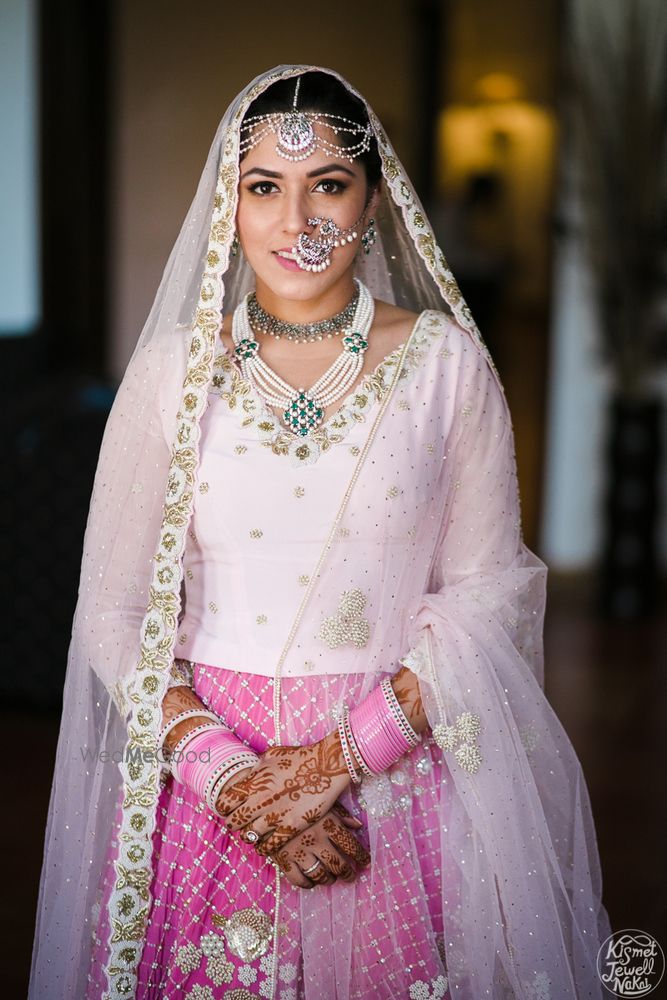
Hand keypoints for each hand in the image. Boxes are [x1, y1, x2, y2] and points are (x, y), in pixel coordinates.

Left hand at [215, 732, 349, 854]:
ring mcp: (274, 816)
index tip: (229, 809)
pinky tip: (265, 844)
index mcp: (253, 783)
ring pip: (249, 836)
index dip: (224, 808)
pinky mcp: (290, 827)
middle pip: (234, 822)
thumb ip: (255, 769)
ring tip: (252, 833)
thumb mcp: (271, 756)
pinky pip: (269, 846)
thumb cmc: (298, 757)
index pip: (224, 803)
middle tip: (238, 823)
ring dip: (249, 835)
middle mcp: (260, 801)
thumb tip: (247, 777)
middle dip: (234, 823)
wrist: (325, 766)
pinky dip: (264, 847)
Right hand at [269, 803, 369, 889]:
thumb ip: (341, 814)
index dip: (361, 856)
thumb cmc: (297, 798)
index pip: (351, 845)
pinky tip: (312, 881)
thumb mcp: (321, 800)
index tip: (366, 861)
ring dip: (329, 879)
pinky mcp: (283, 860)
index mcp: (328, 823)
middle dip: (348, 873)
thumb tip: (358, 825)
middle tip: (351, 875)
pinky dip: (308, 884)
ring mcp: (299, 852)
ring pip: (321, 875)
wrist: (264, 801)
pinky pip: (299, 880)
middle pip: (338, 864)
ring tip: (332, 878)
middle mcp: (316, 840)